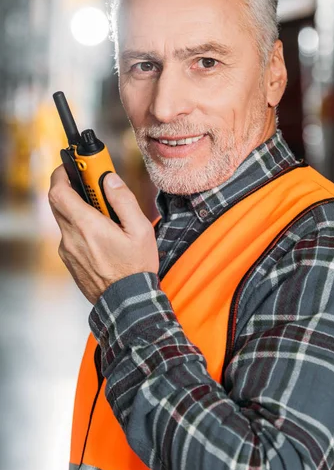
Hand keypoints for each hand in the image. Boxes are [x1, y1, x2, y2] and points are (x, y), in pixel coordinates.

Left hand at [48, 165, 158, 303]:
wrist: (126, 303)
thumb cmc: (136, 268)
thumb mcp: (140, 230)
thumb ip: (123, 200)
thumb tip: (109, 179)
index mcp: (87, 226)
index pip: (59, 191)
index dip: (61, 174)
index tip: (73, 166)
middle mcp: (71, 237)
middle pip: (58, 202)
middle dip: (71, 188)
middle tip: (92, 185)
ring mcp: (68, 250)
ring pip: (66, 219)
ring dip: (80, 210)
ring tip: (106, 216)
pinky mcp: (70, 260)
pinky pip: (71, 236)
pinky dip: (81, 228)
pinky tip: (102, 236)